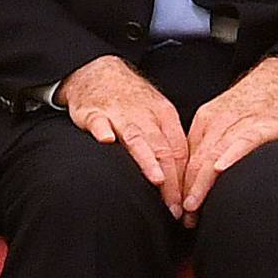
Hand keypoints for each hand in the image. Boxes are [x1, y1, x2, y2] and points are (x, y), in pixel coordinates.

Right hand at [58, 55, 188, 220]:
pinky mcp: (92, 112)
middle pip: (161, 149)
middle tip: (174, 208)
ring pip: (135, 137)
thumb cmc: (130, 99)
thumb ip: (168, 143)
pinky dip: (102, 129)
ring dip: (146, 158)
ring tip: (156, 179)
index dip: (184, 180)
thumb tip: (185, 181)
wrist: (97, 70)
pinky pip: (98, 120)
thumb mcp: (156, 114)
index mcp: (163, 116)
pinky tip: (106, 140)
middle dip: (171, 181)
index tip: (186, 206)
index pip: (178, 152)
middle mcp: (143, 115)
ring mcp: (117, 113)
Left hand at [180, 58, 277, 216]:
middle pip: (196, 161)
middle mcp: (217, 123)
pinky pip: (243, 140)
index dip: (181, 186)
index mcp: (205, 123)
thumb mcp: (227, 123)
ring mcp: (238, 123)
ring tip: (194, 206)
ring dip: (202, 183)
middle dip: (187, 191)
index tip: (178, 209)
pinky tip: (222, 169)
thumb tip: (200, 178)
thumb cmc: (255, 103)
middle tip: (182, 216)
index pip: (188, 160)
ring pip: (213, 155)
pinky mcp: (262, 124)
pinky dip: (231, 154)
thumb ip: (214, 146)